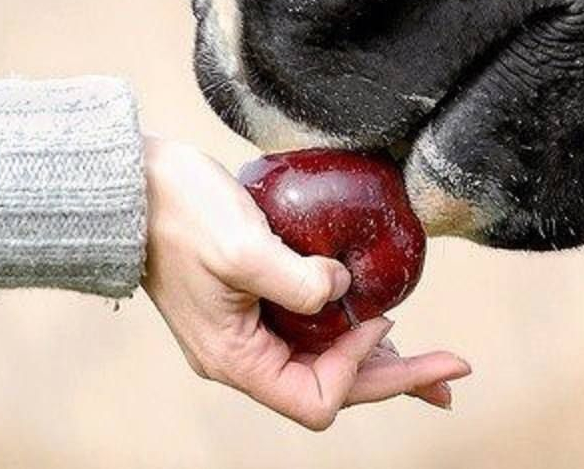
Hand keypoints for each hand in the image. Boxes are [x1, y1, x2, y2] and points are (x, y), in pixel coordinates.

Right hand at [141, 137, 470, 430]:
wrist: (133, 187)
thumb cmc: (178, 214)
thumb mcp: (243, 248)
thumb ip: (299, 282)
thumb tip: (344, 290)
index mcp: (235, 358)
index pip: (315, 397)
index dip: (357, 366)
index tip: (375, 315)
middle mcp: (240, 355)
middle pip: (328, 385)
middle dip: (393, 377)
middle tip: (450, 374)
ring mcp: (243, 331)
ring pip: (320, 360)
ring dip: (375, 358)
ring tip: (429, 363)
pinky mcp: (246, 303)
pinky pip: (305, 331)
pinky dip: (343, 329)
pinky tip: (371, 317)